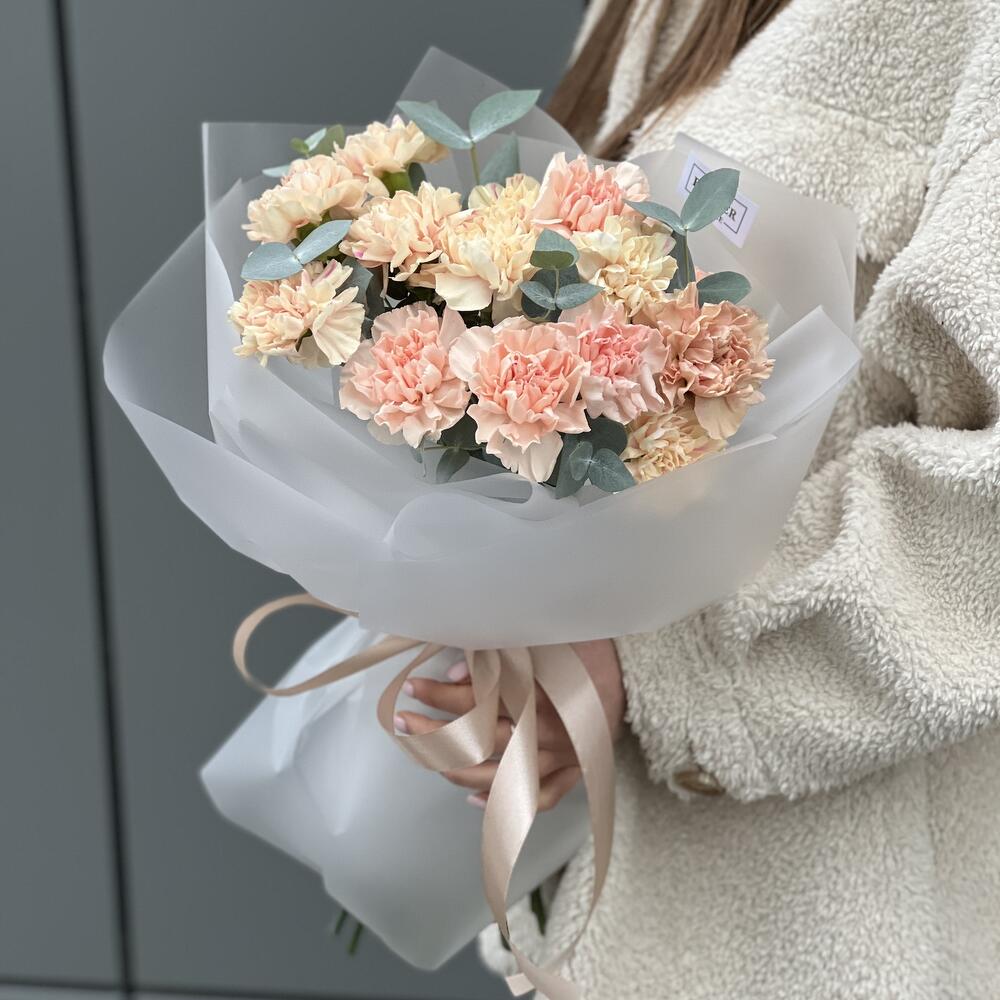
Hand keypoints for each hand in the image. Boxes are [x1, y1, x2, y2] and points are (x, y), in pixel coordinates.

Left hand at [394, 639, 624, 810]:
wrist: (642, 668)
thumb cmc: (591, 648)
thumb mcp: (544, 640)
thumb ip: (501, 654)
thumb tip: (458, 669)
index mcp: (538, 698)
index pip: (476, 702)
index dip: (440, 695)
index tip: (414, 686)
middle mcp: (546, 735)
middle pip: (478, 744)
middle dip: (435, 736)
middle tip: (404, 723)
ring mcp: (561, 759)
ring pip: (500, 779)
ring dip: (458, 772)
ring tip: (430, 758)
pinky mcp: (576, 771)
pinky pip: (540, 798)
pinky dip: (508, 804)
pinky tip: (477, 799)